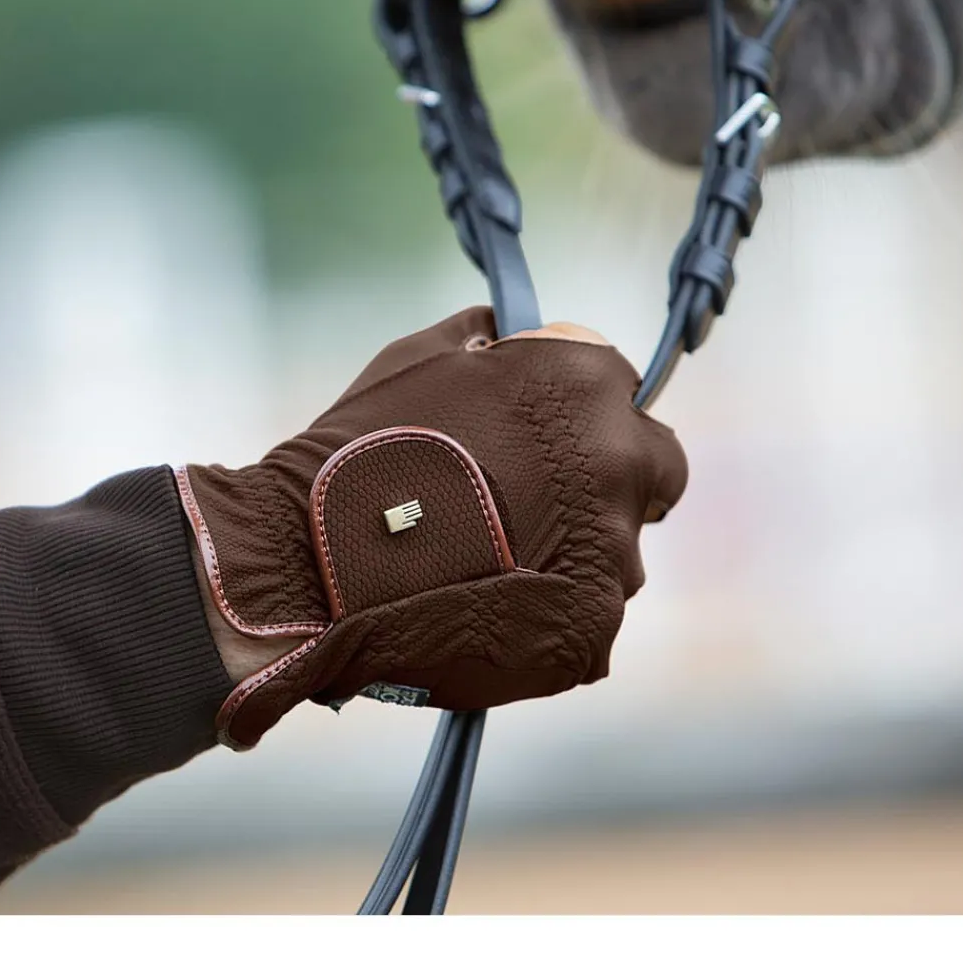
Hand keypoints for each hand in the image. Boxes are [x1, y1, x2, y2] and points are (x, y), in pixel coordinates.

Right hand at [179, 306, 687, 749]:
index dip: (583, 409)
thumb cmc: (358, 449)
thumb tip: (503, 334)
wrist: (311, 562)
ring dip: (576, 550)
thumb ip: (484, 342)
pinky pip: (586, 615)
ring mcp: (612, 552)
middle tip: (540, 500)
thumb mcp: (417, 358)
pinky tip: (485, 605)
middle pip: (651, 469)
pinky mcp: (590, 628)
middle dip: (609, 478)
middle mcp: (619, 461)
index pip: (624, 387)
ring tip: (491, 562)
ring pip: (618, 550)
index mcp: (586, 383)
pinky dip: (548, 613)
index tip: (546, 433)